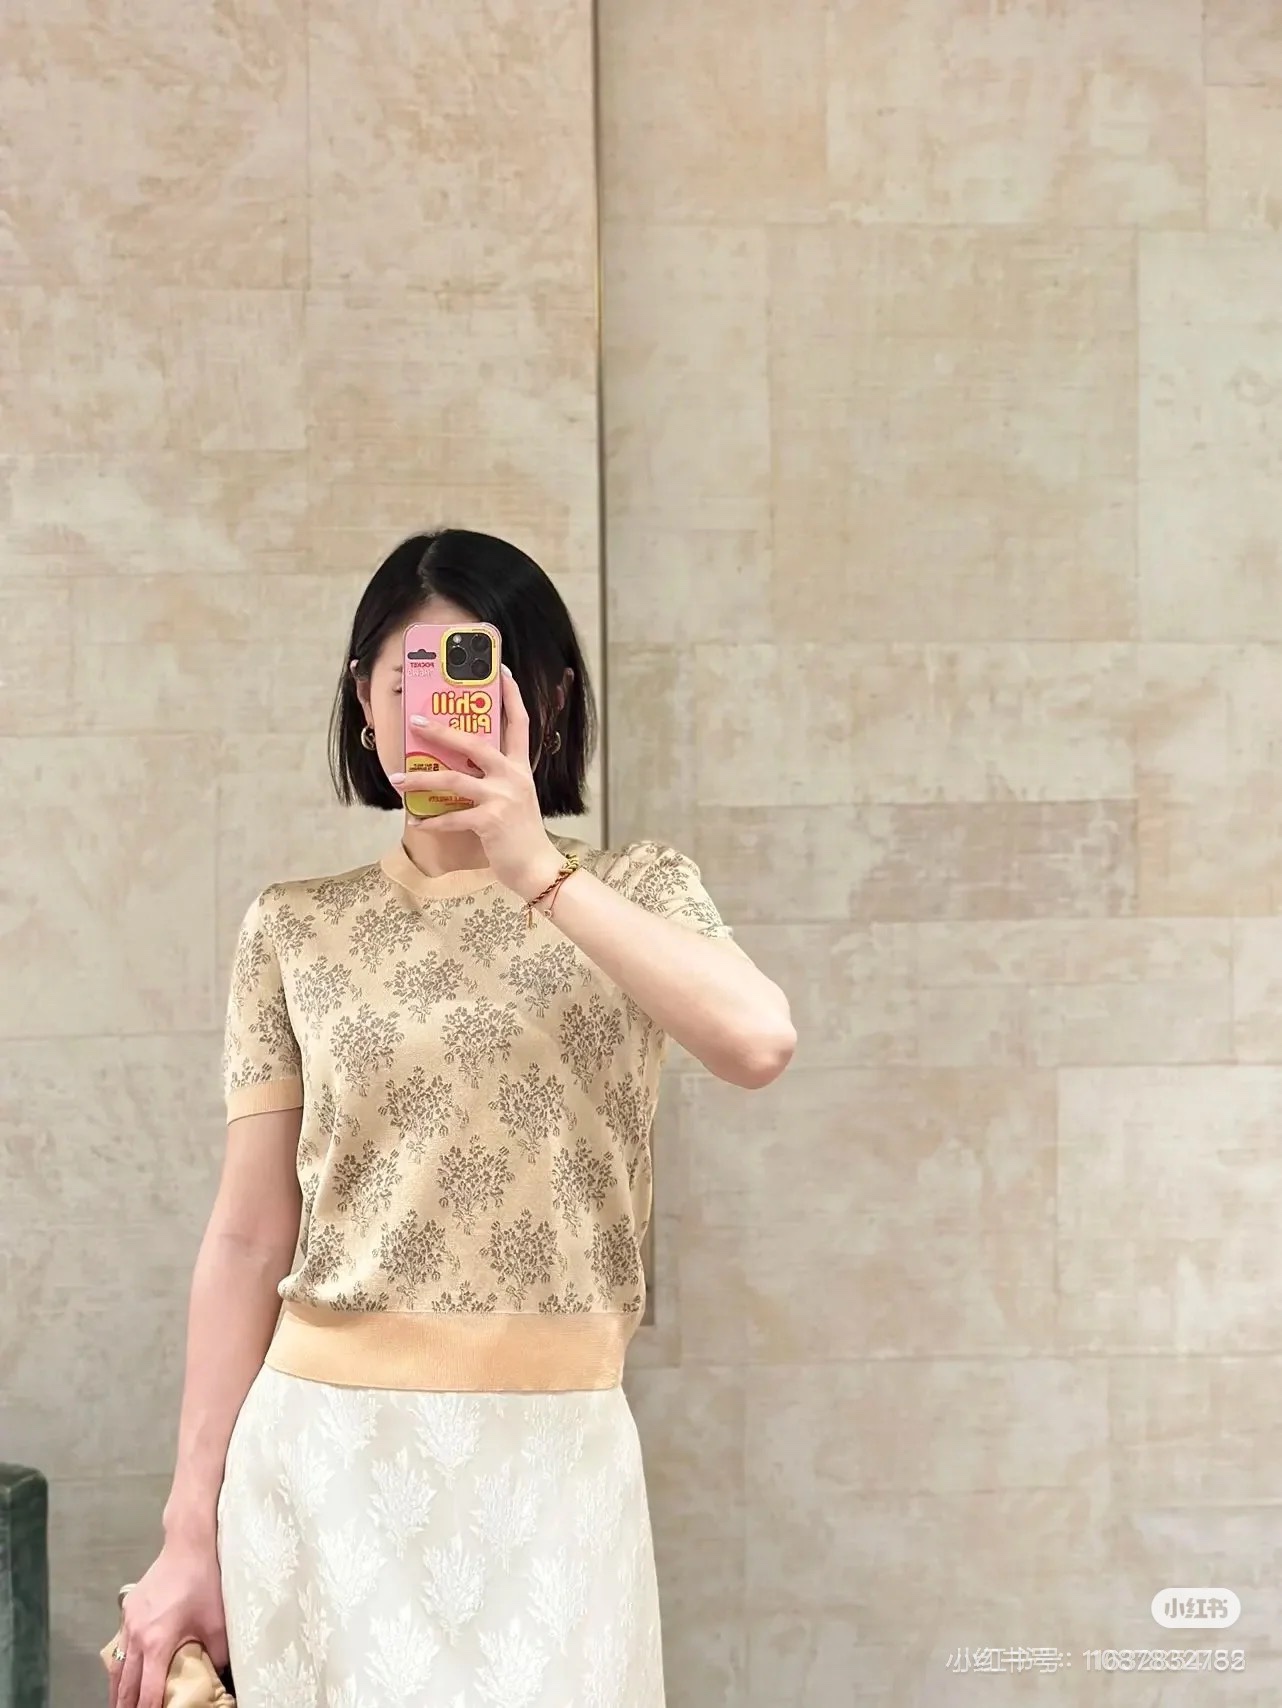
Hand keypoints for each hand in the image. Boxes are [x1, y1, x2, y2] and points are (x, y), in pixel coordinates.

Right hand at [109, 1538, 227, 1707]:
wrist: (188, 1544)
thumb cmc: (204, 1580)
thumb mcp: (218, 1623)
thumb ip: (217, 1656)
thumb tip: (219, 1677)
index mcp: (157, 1643)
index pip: (148, 1692)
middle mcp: (137, 1636)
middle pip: (125, 1685)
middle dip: (126, 1706)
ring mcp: (128, 1622)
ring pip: (116, 1668)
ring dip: (118, 1691)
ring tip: (121, 1706)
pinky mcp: (127, 1610)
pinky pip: (118, 1646)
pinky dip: (119, 1666)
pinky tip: (124, 1674)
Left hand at [389, 666, 561, 899]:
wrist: (537, 868)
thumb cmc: (520, 834)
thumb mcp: (515, 797)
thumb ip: (494, 778)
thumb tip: (458, 766)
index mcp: (520, 768)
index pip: (520, 722)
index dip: (512, 695)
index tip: (502, 671)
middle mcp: (513, 777)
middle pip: (474, 743)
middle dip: (442, 731)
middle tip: (415, 720)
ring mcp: (503, 798)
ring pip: (453, 780)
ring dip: (422, 778)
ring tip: (398, 779)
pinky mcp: (491, 822)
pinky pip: (452, 817)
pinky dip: (431, 821)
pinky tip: (416, 822)